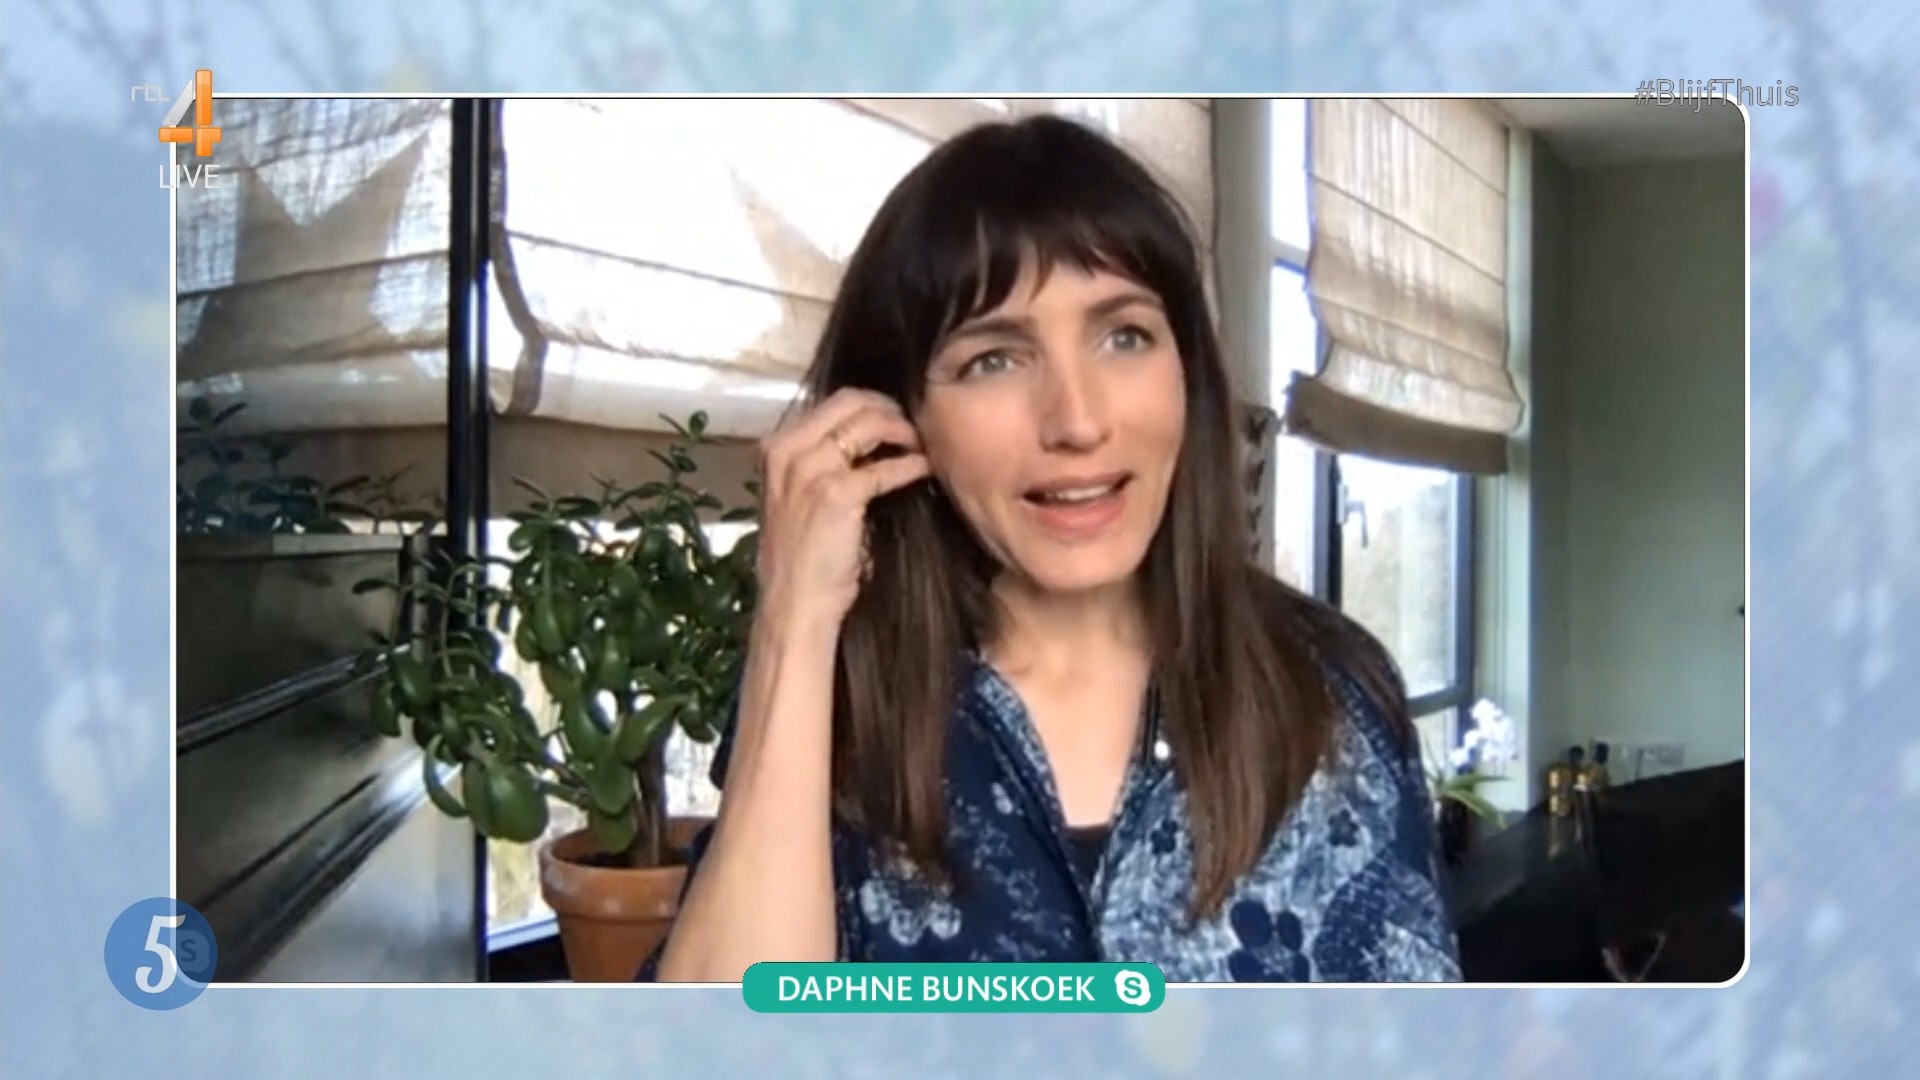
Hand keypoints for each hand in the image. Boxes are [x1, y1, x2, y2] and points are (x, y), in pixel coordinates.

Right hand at [752, 388, 930, 631]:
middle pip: (851, 402)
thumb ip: (822, 465)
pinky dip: (910, 465)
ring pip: (869, 424)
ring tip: (921, 445)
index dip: (872, 405)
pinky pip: (885, 467)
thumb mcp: (798, 498)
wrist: (793, 604)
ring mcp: (810, 469)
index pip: (833, 403)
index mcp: (776, 448)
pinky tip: (924, 469)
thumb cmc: (801, 560)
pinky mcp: (837, 493)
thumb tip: (870, 440)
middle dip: (890, 409)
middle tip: (914, 427)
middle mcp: (788, 450)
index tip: (896, 418)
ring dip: (903, 431)